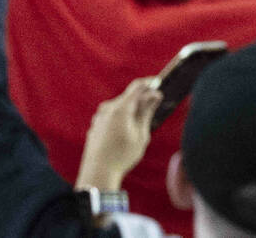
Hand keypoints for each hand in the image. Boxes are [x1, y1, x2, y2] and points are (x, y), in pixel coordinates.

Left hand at [77, 77, 161, 191]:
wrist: (97, 173)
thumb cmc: (122, 155)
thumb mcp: (141, 134)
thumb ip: (147, 112)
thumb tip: (155, 95)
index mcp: (121, 108)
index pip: (137, 86)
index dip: (150, 82)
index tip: (160, 83)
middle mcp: (108, 109)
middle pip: (129, 96)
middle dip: (142, 99)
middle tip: (155, 107)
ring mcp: (99, 117)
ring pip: (120, 107)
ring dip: (132, 110)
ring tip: (140, 125)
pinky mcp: (95, 125)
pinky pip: (112, 116)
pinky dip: (122, 118)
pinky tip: (126, 133)